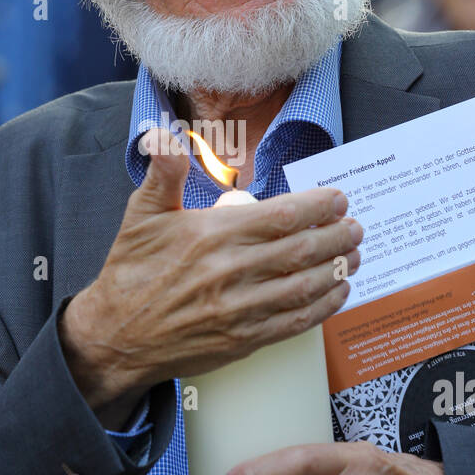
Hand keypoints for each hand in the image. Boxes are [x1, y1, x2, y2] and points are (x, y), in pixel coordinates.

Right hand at [58, 128, 362, 411]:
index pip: (282, 215)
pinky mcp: (244, 340)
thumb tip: (166, 135)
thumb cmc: (131, 272)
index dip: (318, 205)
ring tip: (356, 255)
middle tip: (357, 227)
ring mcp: (240, 309)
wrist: (116, 336)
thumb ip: (164, 172)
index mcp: (213, 235)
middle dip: (338, 236)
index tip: (338, 199)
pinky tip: (337, 293)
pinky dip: (323, 307)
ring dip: (338, 269)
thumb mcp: (141, 213)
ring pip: (305, 286)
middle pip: (303, 250)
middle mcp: (231, 271)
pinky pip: (295, 322)